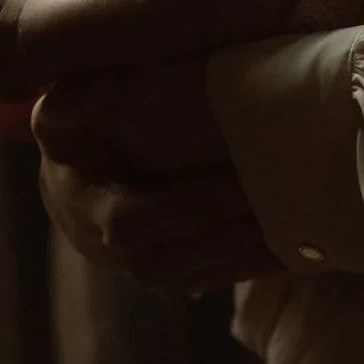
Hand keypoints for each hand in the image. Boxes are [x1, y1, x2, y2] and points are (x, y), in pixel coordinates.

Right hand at [32, 60, 278, 295]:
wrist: (76, 188)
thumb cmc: (75, 142)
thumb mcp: (61, 117)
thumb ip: (73, 102)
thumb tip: (106, 86)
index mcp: (95, 212)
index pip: (138, 221)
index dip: (191, 206)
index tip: (241, 181)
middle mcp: (125, 255)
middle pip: (184, 255)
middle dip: (236, 229)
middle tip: (288, 195)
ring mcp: (155, 272)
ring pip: (209, 273)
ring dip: (254, 251)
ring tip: (301, 218)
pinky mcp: (181, 276)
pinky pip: (222, 278)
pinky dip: (259, 262)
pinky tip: (299, 240)